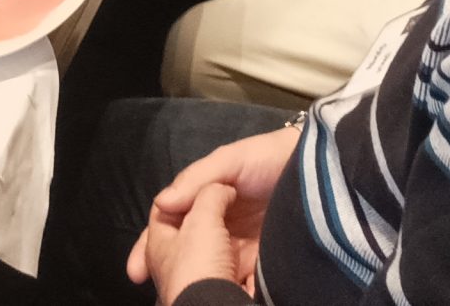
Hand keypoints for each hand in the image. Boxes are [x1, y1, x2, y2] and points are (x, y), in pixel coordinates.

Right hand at [126, 126, 296, 295]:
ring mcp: (236, 249)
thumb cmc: (264, 158)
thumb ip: (197, 179)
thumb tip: (161, 203)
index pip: (168, 227)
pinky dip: (229, 293)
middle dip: (169, 278)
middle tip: (161, 297)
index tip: (137, 270)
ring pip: (208, 273)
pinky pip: (241, 283)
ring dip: (198, 287)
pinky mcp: (261, 262)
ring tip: (188, 300)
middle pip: (184, 257)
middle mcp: (214, 229)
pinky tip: (222, 300)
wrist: (312, 168)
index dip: (148, 248)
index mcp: (200, 204)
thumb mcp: (229, 160)